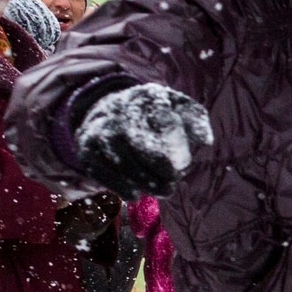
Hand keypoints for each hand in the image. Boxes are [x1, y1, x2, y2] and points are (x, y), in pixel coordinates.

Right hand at [73, 82, 213, 196]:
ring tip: (160, 192)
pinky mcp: (87, 148)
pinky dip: (115, 183)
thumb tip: (205, 140)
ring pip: (115, 155)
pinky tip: (133, 194)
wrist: (111, 112)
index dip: (168, 142)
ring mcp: (98, 128)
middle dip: (154, 166)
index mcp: (144, 97)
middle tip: (171, 185)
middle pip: (133, 139)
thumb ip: (195, 121)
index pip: (158, 115)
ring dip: (139, 178)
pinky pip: (98, 167)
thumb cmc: (156, 116)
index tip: (182, 164)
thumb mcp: (179, 110)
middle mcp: (117, 109)